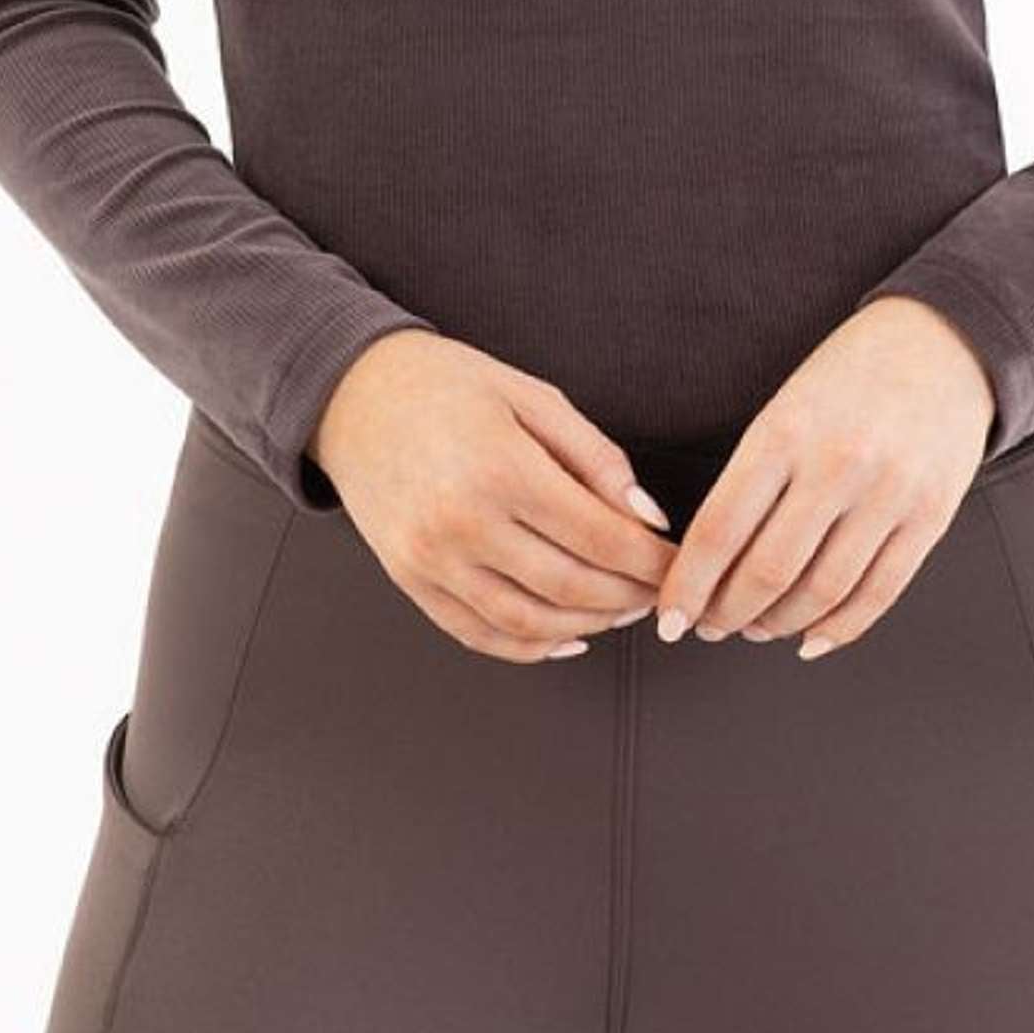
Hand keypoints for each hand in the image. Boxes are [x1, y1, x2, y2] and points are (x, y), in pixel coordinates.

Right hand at [311, 332, 678, 662]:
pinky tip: (566, 636)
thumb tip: (646, 517)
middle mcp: (463, 523)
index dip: (651, 561)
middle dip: (630, 597)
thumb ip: (596, 456)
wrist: (354, 394)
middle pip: (572, 588)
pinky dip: (530, 648)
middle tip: (660, 589)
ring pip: (530, 624)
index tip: (679, 562)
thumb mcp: (533, 396)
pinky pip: (479, 634)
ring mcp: (431, 560)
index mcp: (501, 467)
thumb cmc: (446, 384)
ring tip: (621, 609)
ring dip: (589, 626)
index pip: (599, 537)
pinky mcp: (409, 581)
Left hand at [652, 297, 994, 659]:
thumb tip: (713, 557)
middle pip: (766, 572)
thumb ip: (753, 475)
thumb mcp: (785, 406)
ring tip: (756, 628)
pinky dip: (838, 629)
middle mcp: (836, 464)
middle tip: (708, 626)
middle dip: (726, 614)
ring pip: (820, 593)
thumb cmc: (852, 372)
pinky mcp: (930, 517)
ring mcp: (887, 494)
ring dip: (777, 625)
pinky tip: (811, 636)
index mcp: (784, 430)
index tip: (670, 616)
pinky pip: (877, 594)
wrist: (943, 341)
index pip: (719, 530)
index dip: (687, 586)